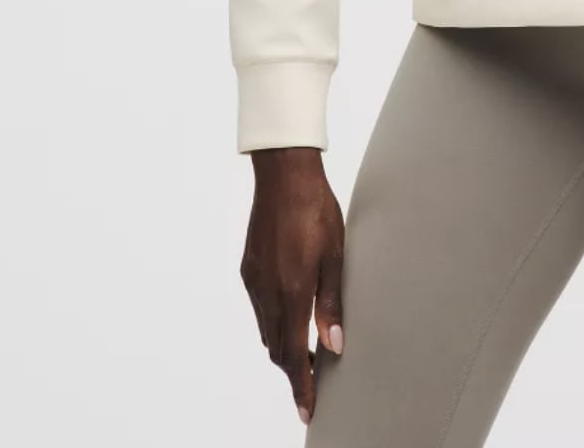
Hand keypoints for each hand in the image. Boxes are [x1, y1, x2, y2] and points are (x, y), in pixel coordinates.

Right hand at [239, 148, 345, 425]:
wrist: (284, 176)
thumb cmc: (316, 209)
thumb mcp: (335, 256)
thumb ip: (332, 304)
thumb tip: (334, 345)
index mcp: (292, 291)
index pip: (293, 354)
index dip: (301, 385)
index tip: (307, 408)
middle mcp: (268, 292)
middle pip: (277, 349)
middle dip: (292, 371)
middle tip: (310, 386)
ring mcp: (254, 281)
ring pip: (267, 331)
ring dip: (283, 347)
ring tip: (304, 355)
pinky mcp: (249, 270)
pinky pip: (260, 309)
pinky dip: (273, 324)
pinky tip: (290, 316)